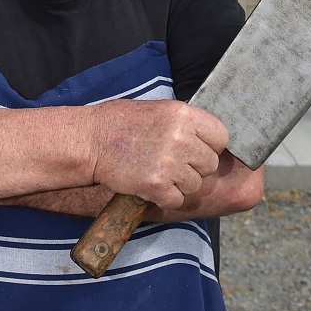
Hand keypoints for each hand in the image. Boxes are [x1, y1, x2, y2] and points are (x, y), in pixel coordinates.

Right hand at [85, 100, 227, 209]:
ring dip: (180, 185)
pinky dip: (165, 199)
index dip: (211, 146)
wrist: (89, 141)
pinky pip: (177, 200)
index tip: (197, 150)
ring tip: (157, 173)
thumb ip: (186, 123)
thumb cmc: (120, 123)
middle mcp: (180, 137)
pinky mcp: (156, 185)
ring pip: (195, 185)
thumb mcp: (158, 110)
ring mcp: (169, 162)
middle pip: (210, 164)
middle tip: (172, 165)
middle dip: (195, 168)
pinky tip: (151, 187)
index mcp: (183, 114)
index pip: (221, 137)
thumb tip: (211, 139)